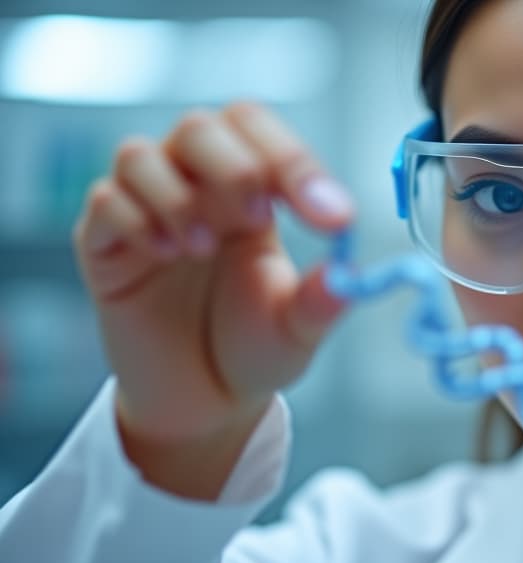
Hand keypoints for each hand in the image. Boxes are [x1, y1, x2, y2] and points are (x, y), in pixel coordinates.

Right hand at [73, 103, 352, 449]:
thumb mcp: (298, 331)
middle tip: (256, 217)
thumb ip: (321, 302)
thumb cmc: (251, 351)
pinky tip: (165, 255)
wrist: (203, 403)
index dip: (295, 163)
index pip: (265, 139)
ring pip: (140, 154)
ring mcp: (148, 213)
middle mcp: (200, 193)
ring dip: (177, 195)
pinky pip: (103, 200)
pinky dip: (134, 219)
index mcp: (256, 197)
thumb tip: (347, 278)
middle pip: (201, 127)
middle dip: (234, 165)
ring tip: (202, 250)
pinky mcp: (104, 246)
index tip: (330, 217)